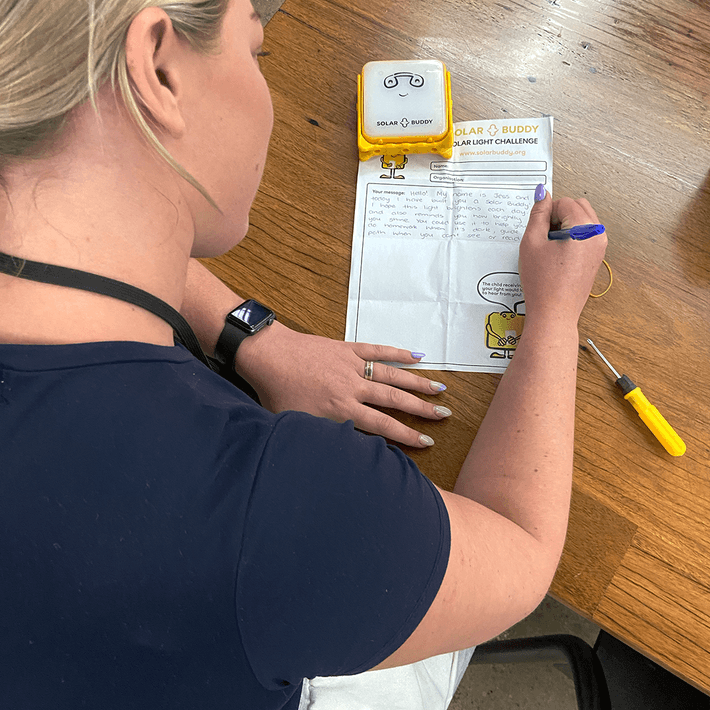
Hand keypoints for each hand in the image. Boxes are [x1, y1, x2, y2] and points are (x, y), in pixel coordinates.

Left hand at [233, 322, 448, 447]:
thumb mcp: (296, 425)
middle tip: (445, 415)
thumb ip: (321, 438)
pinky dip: (398, 353)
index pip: (382, 426)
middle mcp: (352, 388)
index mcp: (341, 410)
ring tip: (440, 389)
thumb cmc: (276, 392)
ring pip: (391, 375)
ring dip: (417, 382)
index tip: (426, 441)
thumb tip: (341, 454)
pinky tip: (416, 356)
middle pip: (394, 400)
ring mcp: (351, 365)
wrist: (267, 356)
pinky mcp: (347, 348)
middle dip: (422, 409)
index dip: (406, 435)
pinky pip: (377, 350)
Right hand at [519, 191, 607, 326]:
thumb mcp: (531, 243)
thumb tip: (542, 195)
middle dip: (558, 215)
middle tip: (543, 236)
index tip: (538, 230)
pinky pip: (585, 234)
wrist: (554, 313)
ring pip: (582, 219)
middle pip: (578, 206)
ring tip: (549, 248)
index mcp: (585, 229)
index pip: (564, 202)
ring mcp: (600, 246)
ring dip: (565, 226)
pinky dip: (571, 237)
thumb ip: (537, 214)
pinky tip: (556, 256)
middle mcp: (598, 235)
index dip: (547, 213)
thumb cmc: (543, 284)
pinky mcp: (597, 256)